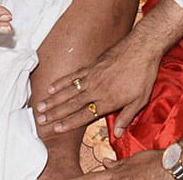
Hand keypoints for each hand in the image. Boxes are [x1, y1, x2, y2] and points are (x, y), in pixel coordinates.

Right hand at [35, 35, 160, 136]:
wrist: (141, 48)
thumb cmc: (143, 75)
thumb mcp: (140, 100)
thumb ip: (126, 117)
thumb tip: (117, 134)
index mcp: (107, 101)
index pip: (83, 116)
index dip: (68, 123)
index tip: (55, 129)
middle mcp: (95, 90)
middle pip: (70, 104)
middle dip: (54, 113)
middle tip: (40, 120)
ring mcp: (91, 76)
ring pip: (68, 91)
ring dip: (53, 100)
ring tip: (40, 107)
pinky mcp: (91, 65)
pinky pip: (73, 76)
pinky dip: (61, 82)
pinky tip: (51, 87)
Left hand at [73, 150, 165, 178]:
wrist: (171, 167)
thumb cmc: (153, 161)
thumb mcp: (133, 160)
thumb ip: (117, 165)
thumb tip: (104, 162)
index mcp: (114, 176)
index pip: (89, 179)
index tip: (64, 179)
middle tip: (61, 179)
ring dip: (93, 178)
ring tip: (84, 177)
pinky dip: (112, 178)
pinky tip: (116, 176)